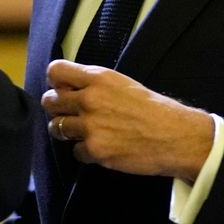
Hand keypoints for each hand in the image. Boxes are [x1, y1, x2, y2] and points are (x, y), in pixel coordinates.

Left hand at [42, 59, 213, 180]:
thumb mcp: (122, 83)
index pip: (55, 71)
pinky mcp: (95, 150)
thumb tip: (68, 88)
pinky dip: (85, 152)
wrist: (175, 136)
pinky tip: (101, 148)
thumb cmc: (153, 109)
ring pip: (56, 128)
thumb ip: (94, 83)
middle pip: (49, 101)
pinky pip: (75, 152)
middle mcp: (90, 99)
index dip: (55, 82)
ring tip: (82, 132)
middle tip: (68, 114)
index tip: (61, 89)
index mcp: (98, 78)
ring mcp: (90, 126)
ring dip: (66, 132)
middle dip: (56, 108)